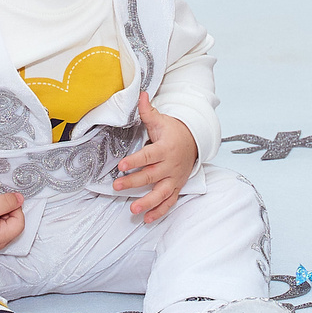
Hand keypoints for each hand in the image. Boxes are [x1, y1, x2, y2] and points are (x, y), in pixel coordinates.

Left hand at [111, 92, 196, 222]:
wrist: (194, 141)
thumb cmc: (173, 132)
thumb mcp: (161, 120)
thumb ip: (147, 111)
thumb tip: (139, 93)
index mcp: (165, 148)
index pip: (148, 156)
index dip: (135, 161)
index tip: (122, 166)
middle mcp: (170, 166)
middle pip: (151, 176)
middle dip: (134, 182)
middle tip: (117, 187)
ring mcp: (174, 178)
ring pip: (161, 193)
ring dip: (148, 202)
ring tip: (133, 209)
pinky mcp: (176, 187)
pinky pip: (169, 202)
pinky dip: (159, 211)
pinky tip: (147, 219)